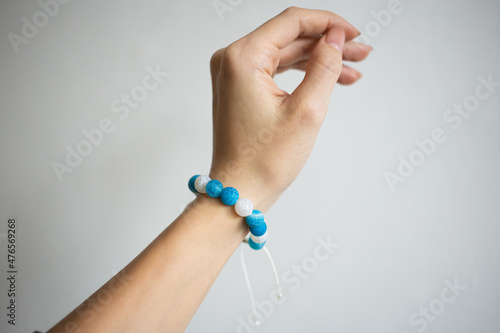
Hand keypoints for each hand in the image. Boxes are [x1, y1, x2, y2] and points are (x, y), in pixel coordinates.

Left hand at [209, 7, 371, 210]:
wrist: (239, 191)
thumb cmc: (263, 161)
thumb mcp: (306, 111)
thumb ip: (324, 67)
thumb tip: (334, 39)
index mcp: (242, 58)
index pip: (291, 22)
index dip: (327, 23)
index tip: (353, 34)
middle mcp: (232, 60)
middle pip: (289, 37)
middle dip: (328, 44)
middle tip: (361, 53)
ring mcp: (234, 74)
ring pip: (286, 54)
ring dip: (319, 60)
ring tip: (352, 70)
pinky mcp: (240, 88)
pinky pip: (276, 70)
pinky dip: (302, 74)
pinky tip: (330, 80)